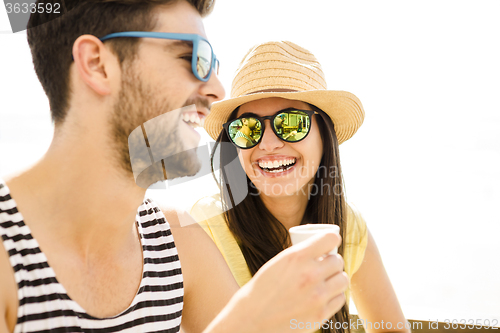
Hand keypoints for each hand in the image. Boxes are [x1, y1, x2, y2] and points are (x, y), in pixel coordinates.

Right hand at [205, 232, 347, 332]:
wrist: (253, 318)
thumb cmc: (264, 287)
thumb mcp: (279, 261)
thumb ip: (301, 255)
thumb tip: (324, 248)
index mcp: (297, 257)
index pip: (331, 239)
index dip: (332, 240)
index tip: (330, 243)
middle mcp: (310, 274)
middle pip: (338, 260)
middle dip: (332, 261)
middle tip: (325, 265)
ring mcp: (317, 296)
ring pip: (343, 279)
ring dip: (336, 278)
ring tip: (326, 280)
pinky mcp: (320, 314)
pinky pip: (340, 298)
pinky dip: (334, 295)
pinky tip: (325, 295)